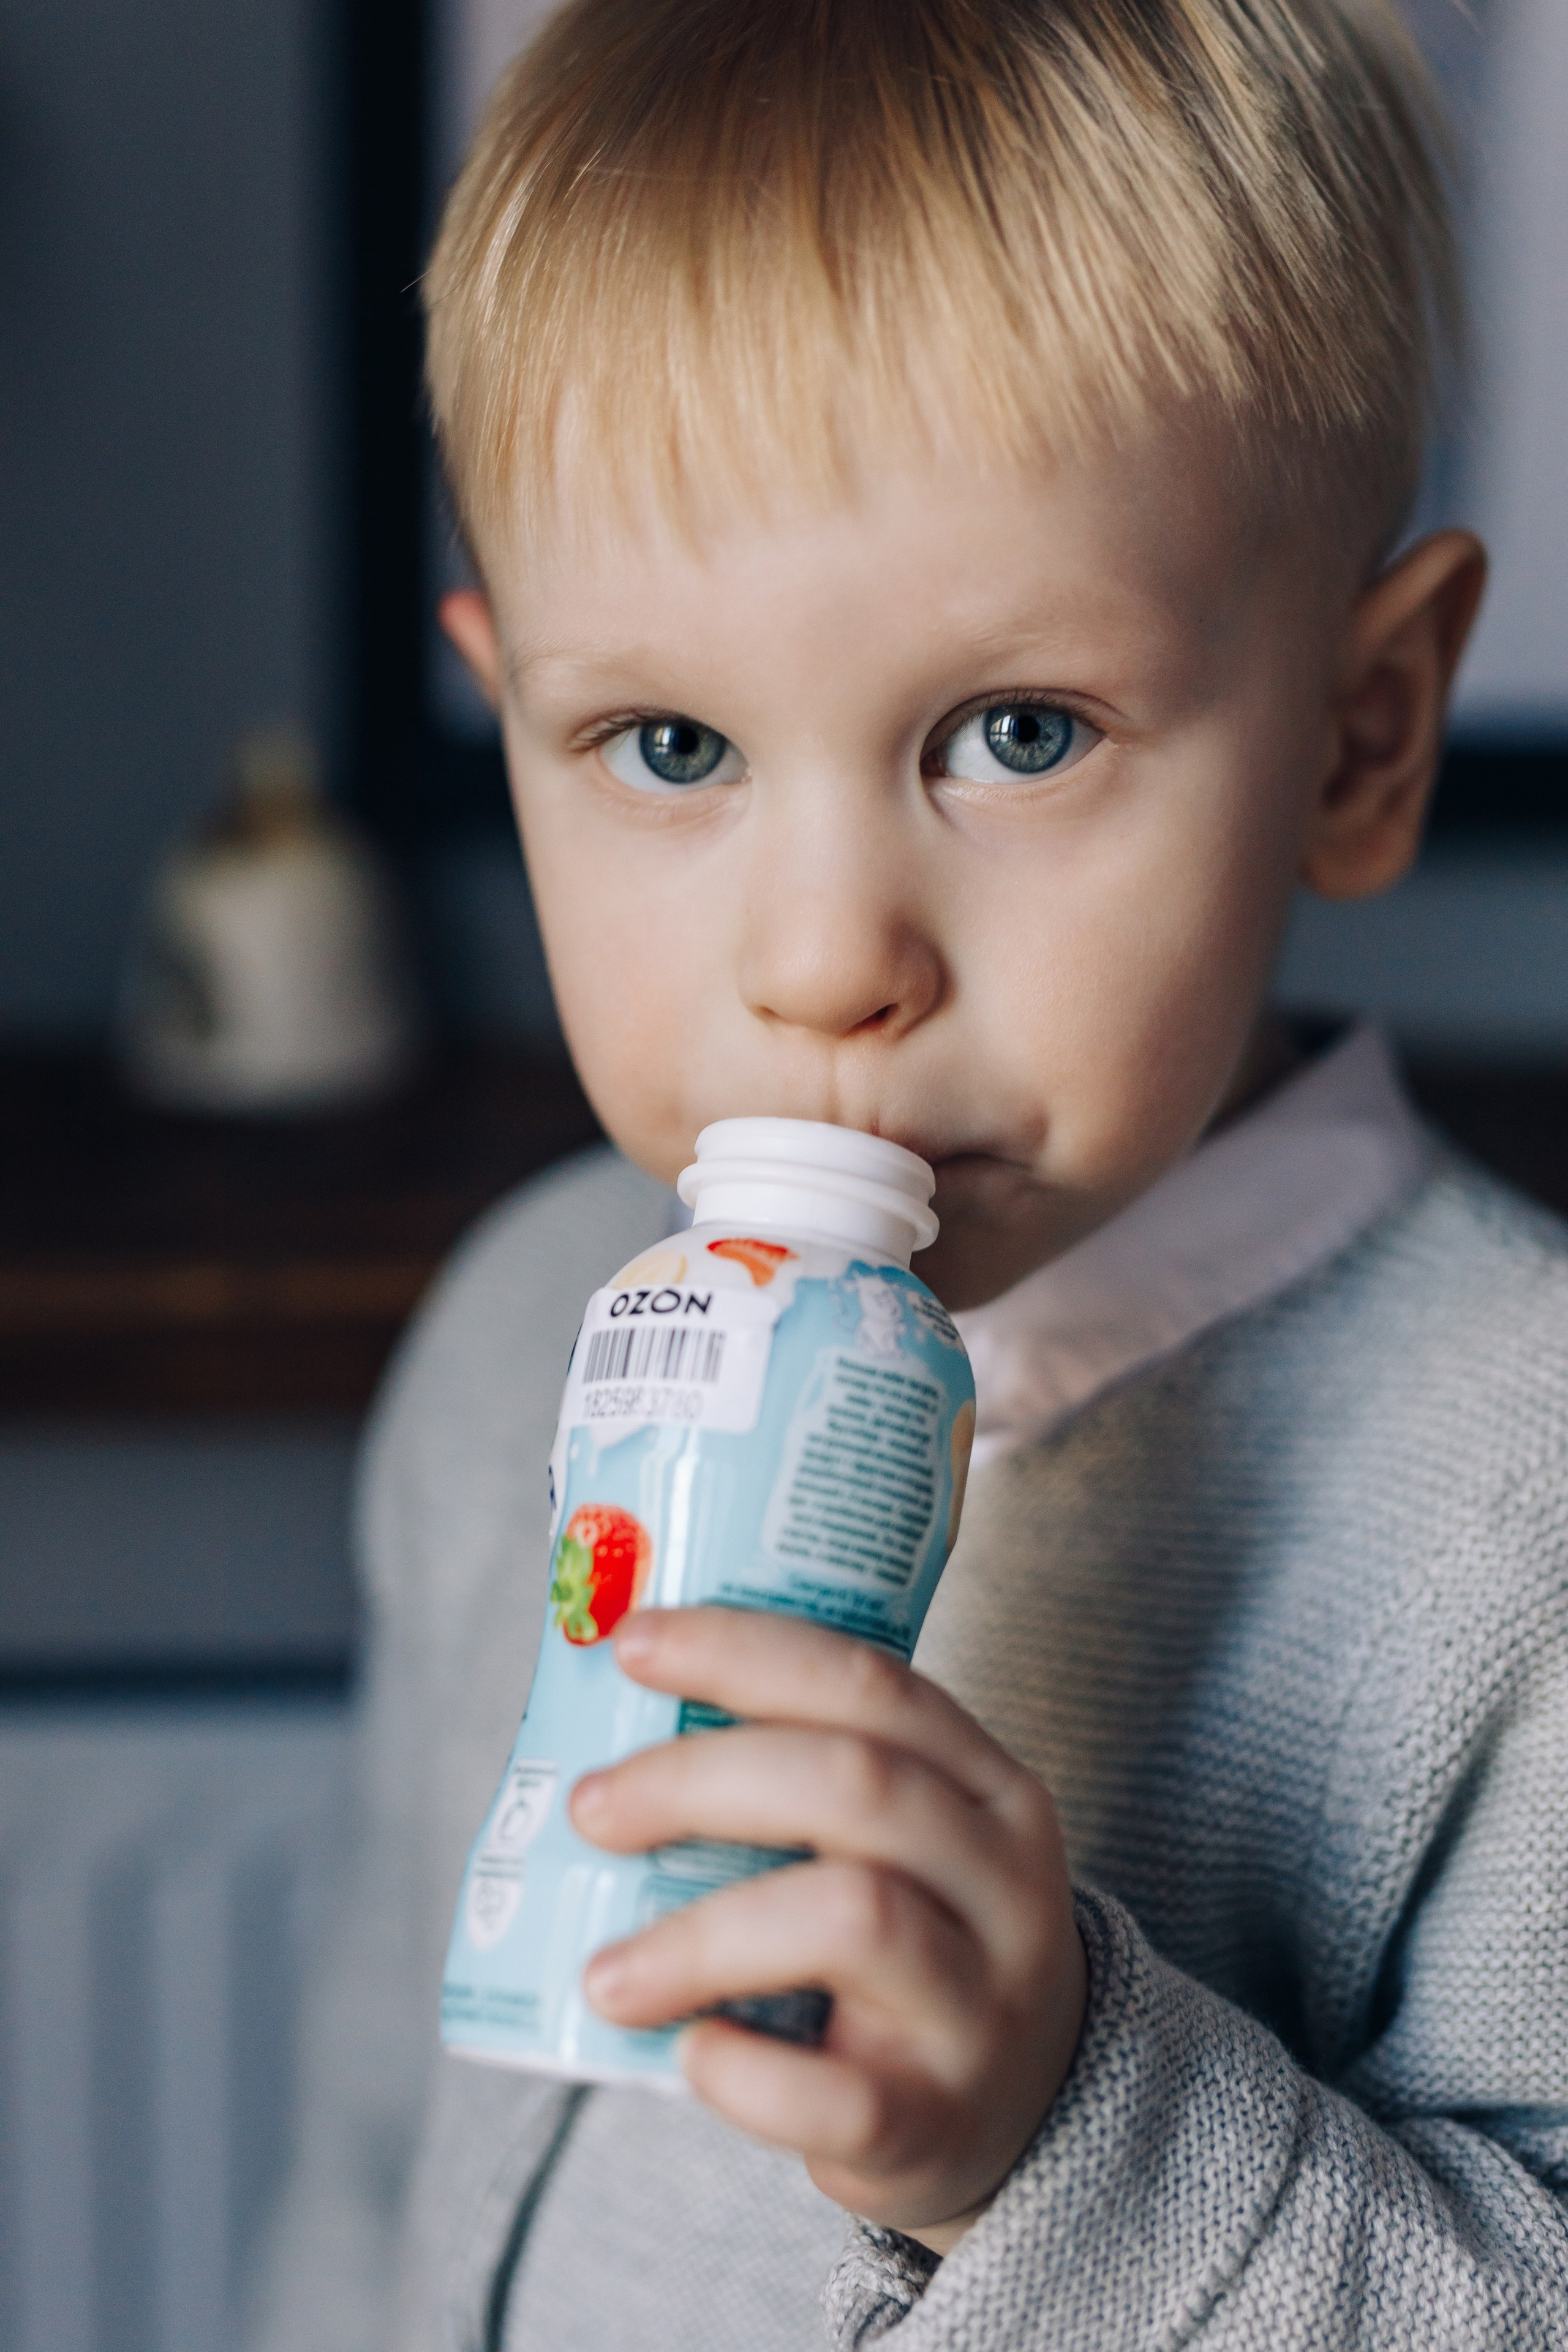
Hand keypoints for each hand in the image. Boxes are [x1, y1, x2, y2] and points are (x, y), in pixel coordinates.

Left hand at [569, 1607, 1086, 2250]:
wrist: (1020, 2113)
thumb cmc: (915, 1947)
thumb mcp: (908, 1843)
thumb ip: (809, 1781)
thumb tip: (617, 1729)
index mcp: (991, 1787)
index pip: (869, 1684)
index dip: (743, 1651)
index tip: (632, 1646)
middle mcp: (1005, 1883)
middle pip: (853, 1785)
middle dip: (698, 1779)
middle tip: (592, 1807)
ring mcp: (983, 2006)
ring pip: (853, 1919)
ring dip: (700, 1935)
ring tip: (605, 1972)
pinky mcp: (939, 2119)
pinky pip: (838, 2094)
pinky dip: (743, 2073)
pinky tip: (690, 2053)